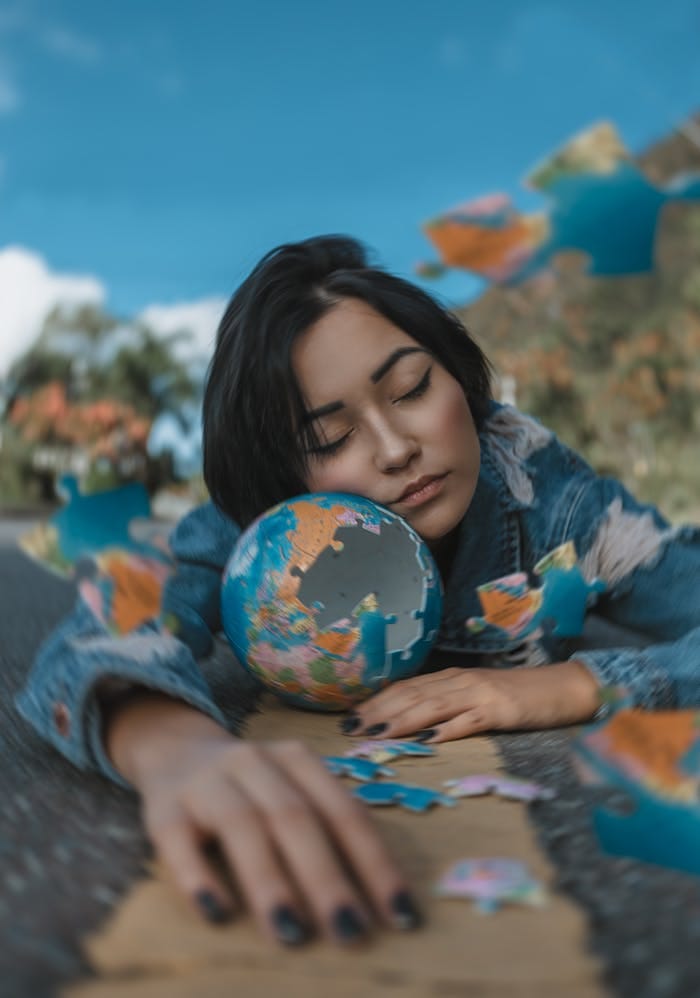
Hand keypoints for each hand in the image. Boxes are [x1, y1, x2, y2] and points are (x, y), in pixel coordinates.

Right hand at [106, 693, 419, 945]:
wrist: (176, 748)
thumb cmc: (253, 787)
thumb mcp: (294, 790)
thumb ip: (328, 827)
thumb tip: (380, 899)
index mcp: (298, 760)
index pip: (344, 813)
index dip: (374, 863)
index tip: (400, 915)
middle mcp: (255, 762)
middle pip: (295, 817)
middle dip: (326, 877)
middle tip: (350, 932)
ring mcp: (208, 781)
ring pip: (242, 825)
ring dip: (270, 881)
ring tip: (292, 934)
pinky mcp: (164, 806)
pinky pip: (178, 840)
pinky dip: (197, 876)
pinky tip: (217, 913)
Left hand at [345, 661, 599, 742]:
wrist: (563, 687)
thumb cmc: (518, 696)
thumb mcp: (475, 697)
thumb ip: (446, 705)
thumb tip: (410, 723)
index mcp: (450, 678)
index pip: (404, 688)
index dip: (375, 702)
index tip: (349, 718)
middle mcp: (459, 681)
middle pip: (411, 695)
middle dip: (378, 712)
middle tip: (350, 729)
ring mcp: (479, 694)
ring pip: (432, 705)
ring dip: (401, 719)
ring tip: (375, 733)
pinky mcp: (500, 710)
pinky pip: (469, 720)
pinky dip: (446, 729)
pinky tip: (427, 740)